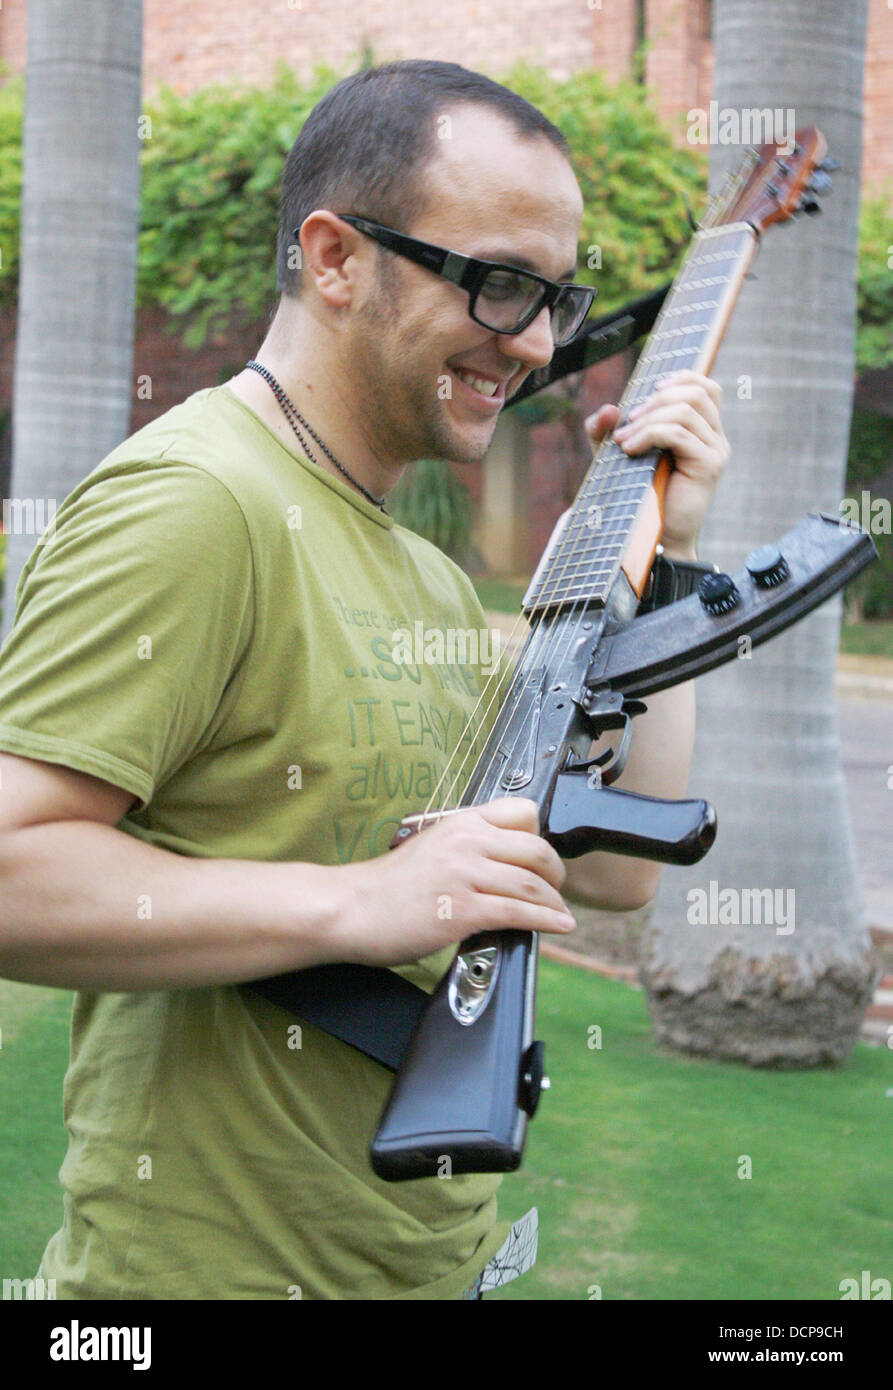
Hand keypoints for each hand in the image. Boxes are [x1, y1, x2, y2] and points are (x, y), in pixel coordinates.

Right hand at [333, 797, 574, 967]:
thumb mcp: (430, 848)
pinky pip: (520, 912)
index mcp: (460, 822)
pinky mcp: (463, 908)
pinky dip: (547, 920)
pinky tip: (559, 926)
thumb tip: (501, 867)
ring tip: (559, 913)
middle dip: (556, 873)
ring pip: (533, 883)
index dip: (541, 836)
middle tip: (556, 889)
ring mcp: (466, 874)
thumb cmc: (386, 887)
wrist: (350, 908)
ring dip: (554, 902)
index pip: (523, 811)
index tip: (542, 859)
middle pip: (537, 849)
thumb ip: (466, 849)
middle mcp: (467, 841)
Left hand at [584, 369, 729, 558]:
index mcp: (704, 430)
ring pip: (685, 412)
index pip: (706, 387)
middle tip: (626, 422)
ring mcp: (716, 451)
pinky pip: (679, 434)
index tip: (650, 388)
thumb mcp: (617, 456)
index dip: (681, 378)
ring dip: (648, 421)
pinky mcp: (709, 466)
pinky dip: (650, 435)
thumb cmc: (640, 494)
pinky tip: (629, 449)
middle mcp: (716, 437)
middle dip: (655, 401)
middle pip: (696, 393)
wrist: (654, 536)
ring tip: (622, 441)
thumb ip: (606, 432)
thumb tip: (608, 410)